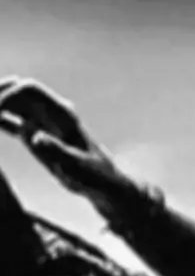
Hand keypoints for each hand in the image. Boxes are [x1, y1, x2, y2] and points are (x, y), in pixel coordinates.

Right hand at [0, 78, 132, 209]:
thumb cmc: (95, 177)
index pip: (29, 90)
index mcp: (62, 113)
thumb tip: (35, 137)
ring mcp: (42, 123)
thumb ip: (58, 152)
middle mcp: (50, 112)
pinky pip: (12, 122)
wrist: (103, 185)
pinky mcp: (37, 136)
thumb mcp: (77, 168)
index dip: (8, 96)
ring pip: (13, 104)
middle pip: (17, 90)